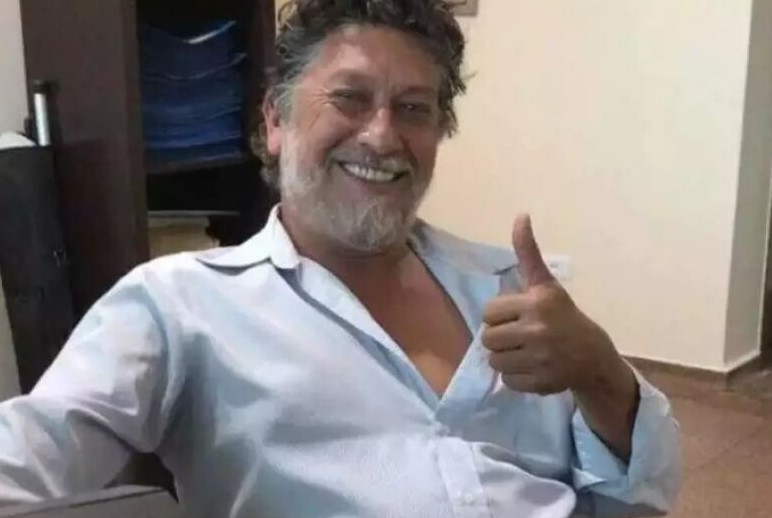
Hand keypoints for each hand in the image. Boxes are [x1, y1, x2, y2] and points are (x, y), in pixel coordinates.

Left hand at [482, 215, 621, 395]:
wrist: (593, 356)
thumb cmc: (563, 316)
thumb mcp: (546, 284)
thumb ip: (528, 253)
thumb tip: (520, 215)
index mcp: (537, 303)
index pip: (489, 312)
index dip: (499, 316)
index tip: (516, 317)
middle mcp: (539, 330)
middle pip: (488, 338)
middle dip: (499, 338)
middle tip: (518, 337)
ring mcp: (541, 358)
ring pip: (494, 361)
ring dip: (504, 359)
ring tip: (523, 352)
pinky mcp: (541, 382)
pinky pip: (507, 381)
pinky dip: (515, 377)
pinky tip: (532, 367)